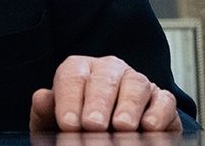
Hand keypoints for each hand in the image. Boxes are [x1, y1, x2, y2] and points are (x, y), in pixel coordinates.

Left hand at [28, 55, 181, 131]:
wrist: (107, 135)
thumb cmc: (78, 126)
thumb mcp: (57, 122)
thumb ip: (47, 112)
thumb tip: (41, 97)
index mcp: (79, 69)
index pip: (72, 77)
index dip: (69, 100)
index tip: (68, 124)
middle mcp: (109, 70)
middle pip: (105, 79)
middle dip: (98, 103)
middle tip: (93, 125)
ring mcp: (137, 82)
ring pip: (136, 85)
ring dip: (129, 106)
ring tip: (121, 127)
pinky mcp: (162, 100)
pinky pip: (163, 99)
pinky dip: (158, 112)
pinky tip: (148, 127)